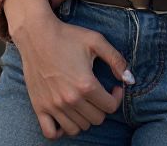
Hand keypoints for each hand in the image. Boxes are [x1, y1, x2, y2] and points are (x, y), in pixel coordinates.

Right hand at [9, 7, 131, 139]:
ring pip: (77, 128)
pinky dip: (60, 130)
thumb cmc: (67, 36)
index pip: (110, 107)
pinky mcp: (39, 107)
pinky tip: (66, 116)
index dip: (116, 97)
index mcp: (86, 84)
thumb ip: (116, 60)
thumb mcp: (96, 40)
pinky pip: (51, 133)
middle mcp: (70, 99)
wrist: (36, 34)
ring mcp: (53, 105)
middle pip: (96, 120)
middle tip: (98, 93)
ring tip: (84, 102)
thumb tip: (129, 80)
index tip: (113, 87)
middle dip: (101, 107)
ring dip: (84, 118)